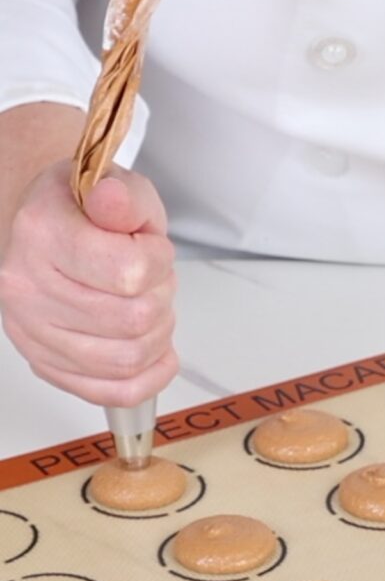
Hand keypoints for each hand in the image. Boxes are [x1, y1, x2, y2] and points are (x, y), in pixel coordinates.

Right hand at [0, 160, 177, 405]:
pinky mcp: (46, 365)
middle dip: (162, 298)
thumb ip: (127, 197)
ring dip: (157, 335)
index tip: (152, 248)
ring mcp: (33, 332)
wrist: (47, 229)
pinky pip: (112, 392)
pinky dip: (148, 378)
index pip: (131, 272)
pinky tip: (156, 354)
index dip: (159, 261)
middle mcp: (27, 287)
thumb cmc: (84, 213)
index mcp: (42, 233)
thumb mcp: (120, 188)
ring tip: (148, 307)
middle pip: (134, 320)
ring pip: (128, 359)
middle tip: (153, 280)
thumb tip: (113, 199)